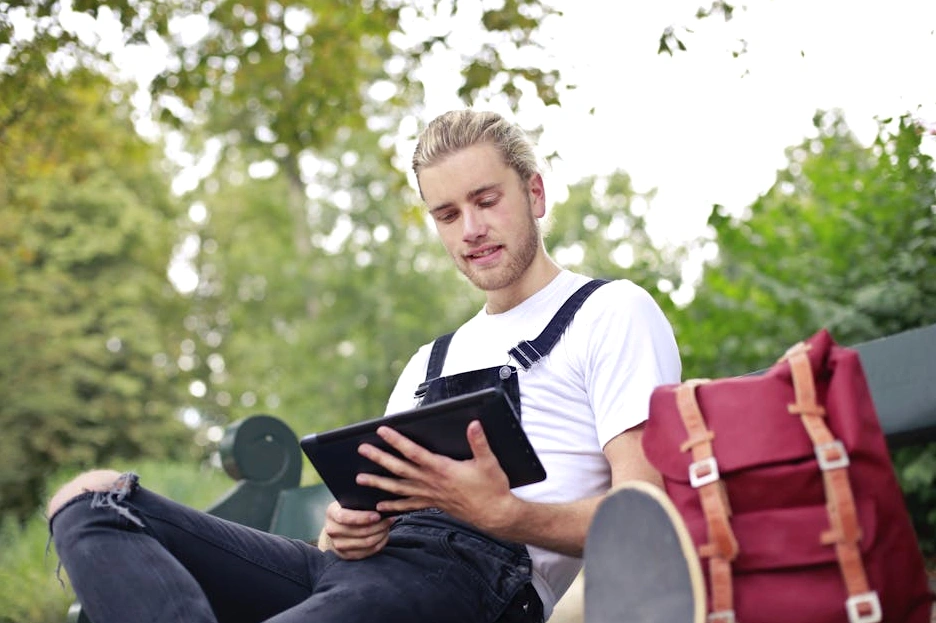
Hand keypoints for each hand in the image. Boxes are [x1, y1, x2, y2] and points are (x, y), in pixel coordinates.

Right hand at [321, 500, 393, 559]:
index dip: (363, 517)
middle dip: (379, 525)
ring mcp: (338, 545)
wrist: (336, 527)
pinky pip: (367, 552)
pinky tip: (384, 535)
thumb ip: (360, 502)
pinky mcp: (346, 555)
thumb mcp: (349, 502)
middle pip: (360, 531)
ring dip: (381, 534)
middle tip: (390, 519)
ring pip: (366, 543)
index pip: (346, 517)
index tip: (378, 515)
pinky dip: (379, 543)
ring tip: (388, 526)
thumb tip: (379, 505)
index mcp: (331, 513)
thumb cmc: (347, 510)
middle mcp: (332, 530)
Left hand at [356, 421, 517, 531]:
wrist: (494, 514)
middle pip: (399, 469)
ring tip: (361, 479)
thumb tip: (473, 424)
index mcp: (442, 469)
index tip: (382, 431)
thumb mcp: (488, 462)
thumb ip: (479, 442)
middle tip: (361, 450)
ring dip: (379, 483)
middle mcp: (431, 482)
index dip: (397, 440)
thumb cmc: (491, 488)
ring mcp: (430, 495)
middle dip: (379, 459)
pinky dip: (393, 506)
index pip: (413, 452)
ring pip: (399, 488)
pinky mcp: (433, 504)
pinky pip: (408, 505)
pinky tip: (381, 507)